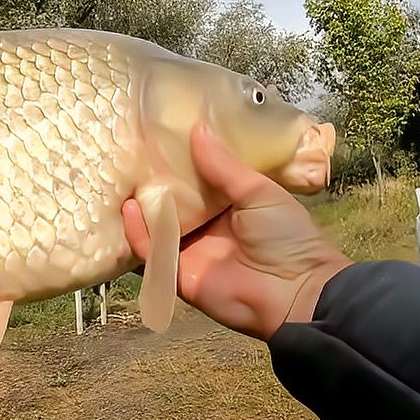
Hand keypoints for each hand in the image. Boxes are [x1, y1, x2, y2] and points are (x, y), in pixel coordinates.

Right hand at [123, 123, 351, 340]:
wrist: (296, 291)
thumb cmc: (286, 236)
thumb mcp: (258, 192)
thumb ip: (224, 166)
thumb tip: (197, 128)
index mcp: (227, 207)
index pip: (194, 183)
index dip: (176, 165)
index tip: (156, 140)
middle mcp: (206, 229)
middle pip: (170, 206)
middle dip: (151, 186)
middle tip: (128, 157)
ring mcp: (191, 253)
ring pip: (156, 229)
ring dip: (140, 209)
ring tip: (123, 181)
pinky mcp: (179, 276)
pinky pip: (153, 256)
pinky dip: (138, 235)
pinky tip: (128, 211)